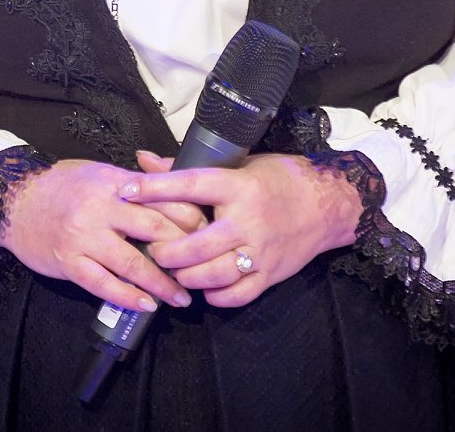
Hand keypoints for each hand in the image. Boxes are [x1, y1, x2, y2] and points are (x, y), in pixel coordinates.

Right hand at [0, 158, 193, 312]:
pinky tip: (146, 305)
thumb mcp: (102, 172)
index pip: (164, 199)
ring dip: (161, 285)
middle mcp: (101, 207)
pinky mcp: (68, 261)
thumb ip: (139, 180)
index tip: (207, 235)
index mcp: (115, 182)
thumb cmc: (63, 185)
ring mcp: (83, 236)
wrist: (14, 201)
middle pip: (155, 230)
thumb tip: (179, 179)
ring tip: (180, 298)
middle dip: (184, 254)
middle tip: (202, 270)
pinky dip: (128, 296)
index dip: (191, 219)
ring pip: (132, 264)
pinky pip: (103, 283)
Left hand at [119, 153, 362, 307]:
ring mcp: (260, 251)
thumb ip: (188, 167)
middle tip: (152, 248)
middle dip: (166, 251)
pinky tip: (203, 288)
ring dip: (186, 276)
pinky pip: (237, 294)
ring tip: (174, 269)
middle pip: (196, 244)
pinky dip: (215, 295)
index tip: (127, 189)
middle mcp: (247, 220)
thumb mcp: (237, 164)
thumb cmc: (277, 179)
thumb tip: (143, 160)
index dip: (155, 188)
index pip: (190, 185)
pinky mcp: (271, 274)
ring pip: (213, 274)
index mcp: (237, 186)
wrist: (327, 204)